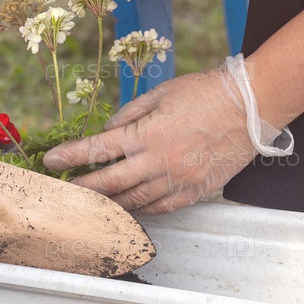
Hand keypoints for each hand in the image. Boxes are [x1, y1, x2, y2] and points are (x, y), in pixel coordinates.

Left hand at [43, 67, 256, 214]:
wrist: (251, 106)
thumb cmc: (205, 93)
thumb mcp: (160, 94)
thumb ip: (129, 116)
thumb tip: (107, 134)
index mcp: (147, 133)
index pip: (99, 149)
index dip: (72, 156)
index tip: (52, 161)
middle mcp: (159, 160)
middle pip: (110, 184)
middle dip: (82, 189)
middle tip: (64, 192)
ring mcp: (177, 179)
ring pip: (134, 202)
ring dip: (107, 205)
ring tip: (89, 205)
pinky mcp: (195, 191)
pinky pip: (161, 208)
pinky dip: (140, 211)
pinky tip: (126, 210)